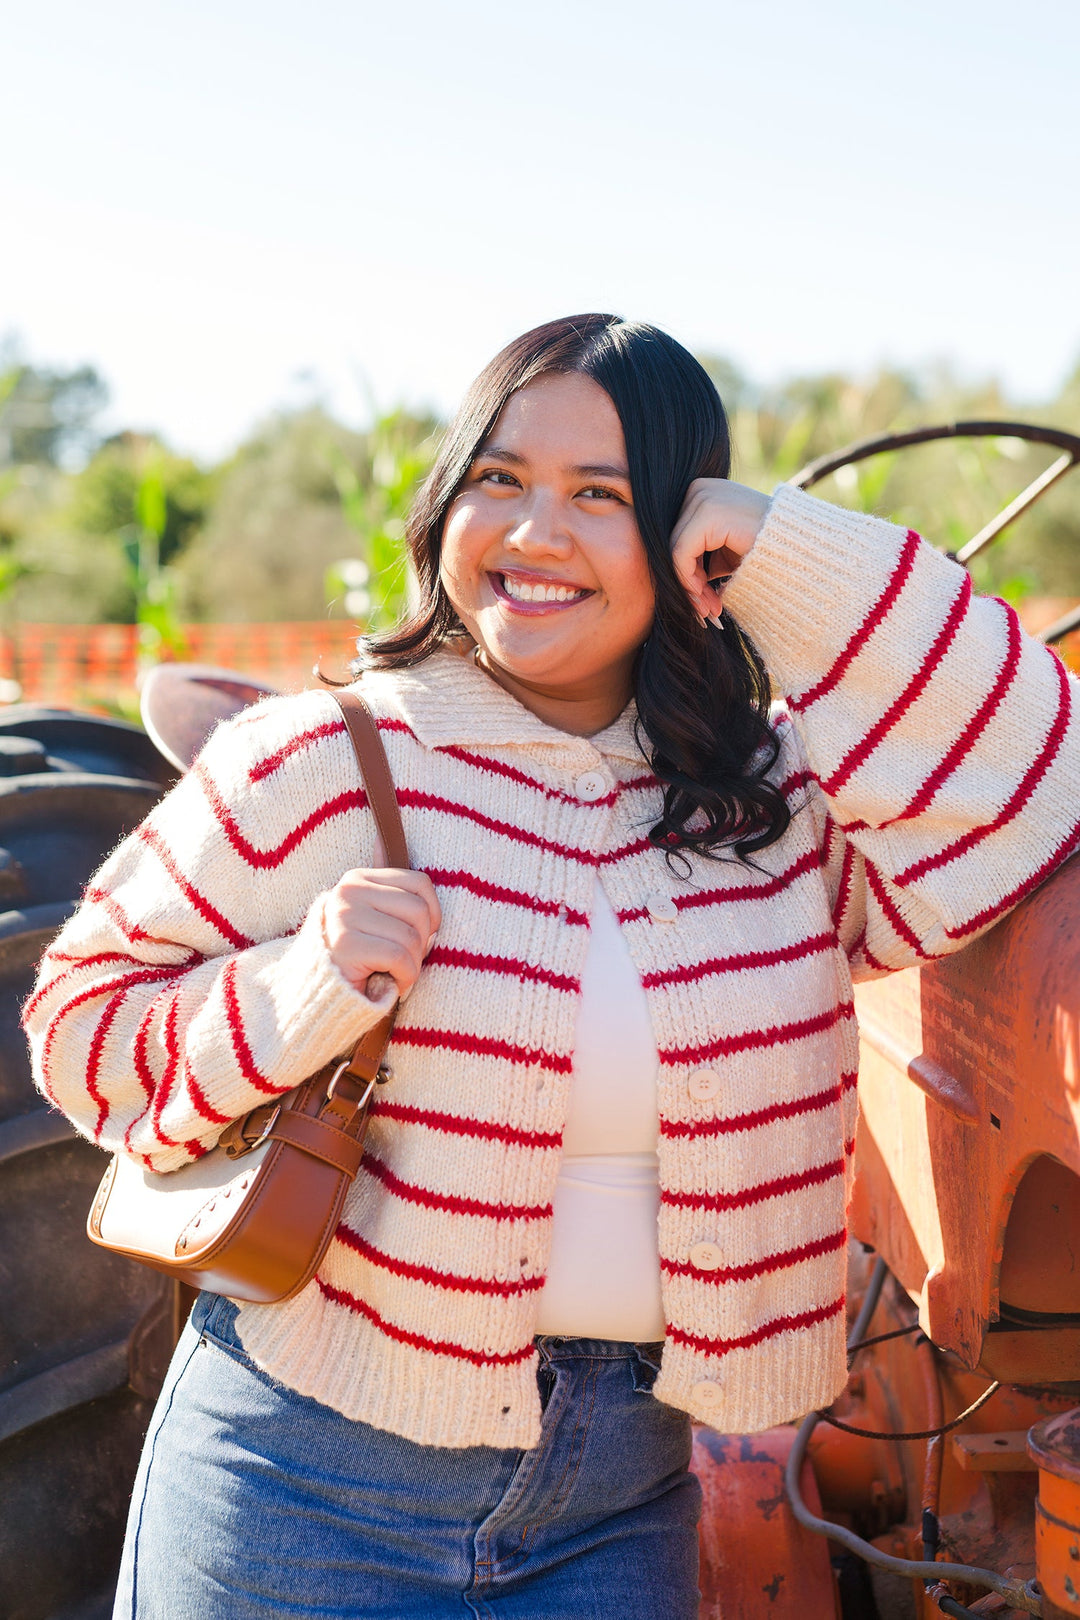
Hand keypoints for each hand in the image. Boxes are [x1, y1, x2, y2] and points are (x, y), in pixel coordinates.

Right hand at [322, 868, 441, 1000]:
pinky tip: (393, 984)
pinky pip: (399, 957)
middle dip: (422, 942)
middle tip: (404, 960)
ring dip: (414, 964)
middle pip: (419, 910)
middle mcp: (349, 890)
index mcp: (358, 878)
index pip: (420, 883)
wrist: (322, 992)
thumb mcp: (374, 918)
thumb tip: (385, 846)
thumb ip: (391, 894)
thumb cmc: (358, 955)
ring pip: (412, 937)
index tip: (421, 935)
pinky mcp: (347, 944)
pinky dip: (405, 977)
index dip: (433, 913)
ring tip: (396, 973)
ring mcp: (345, 915)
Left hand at [670, 479, 768, 622]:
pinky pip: (680, 553)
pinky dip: (688, 580)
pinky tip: (707, 598)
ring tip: (710, 609)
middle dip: (688, 583)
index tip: (703, 603)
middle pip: (673, 544)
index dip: (686, 574)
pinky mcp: (708, 513)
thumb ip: (700, 560)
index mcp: (703, 492)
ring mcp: (704, 496)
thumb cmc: (770, 554)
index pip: (678, 537)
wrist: (806, 548)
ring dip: (689, 586)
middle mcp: (700, 488)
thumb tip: (676, 583)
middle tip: (706, 611)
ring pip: (674, 551)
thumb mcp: (725, 554)